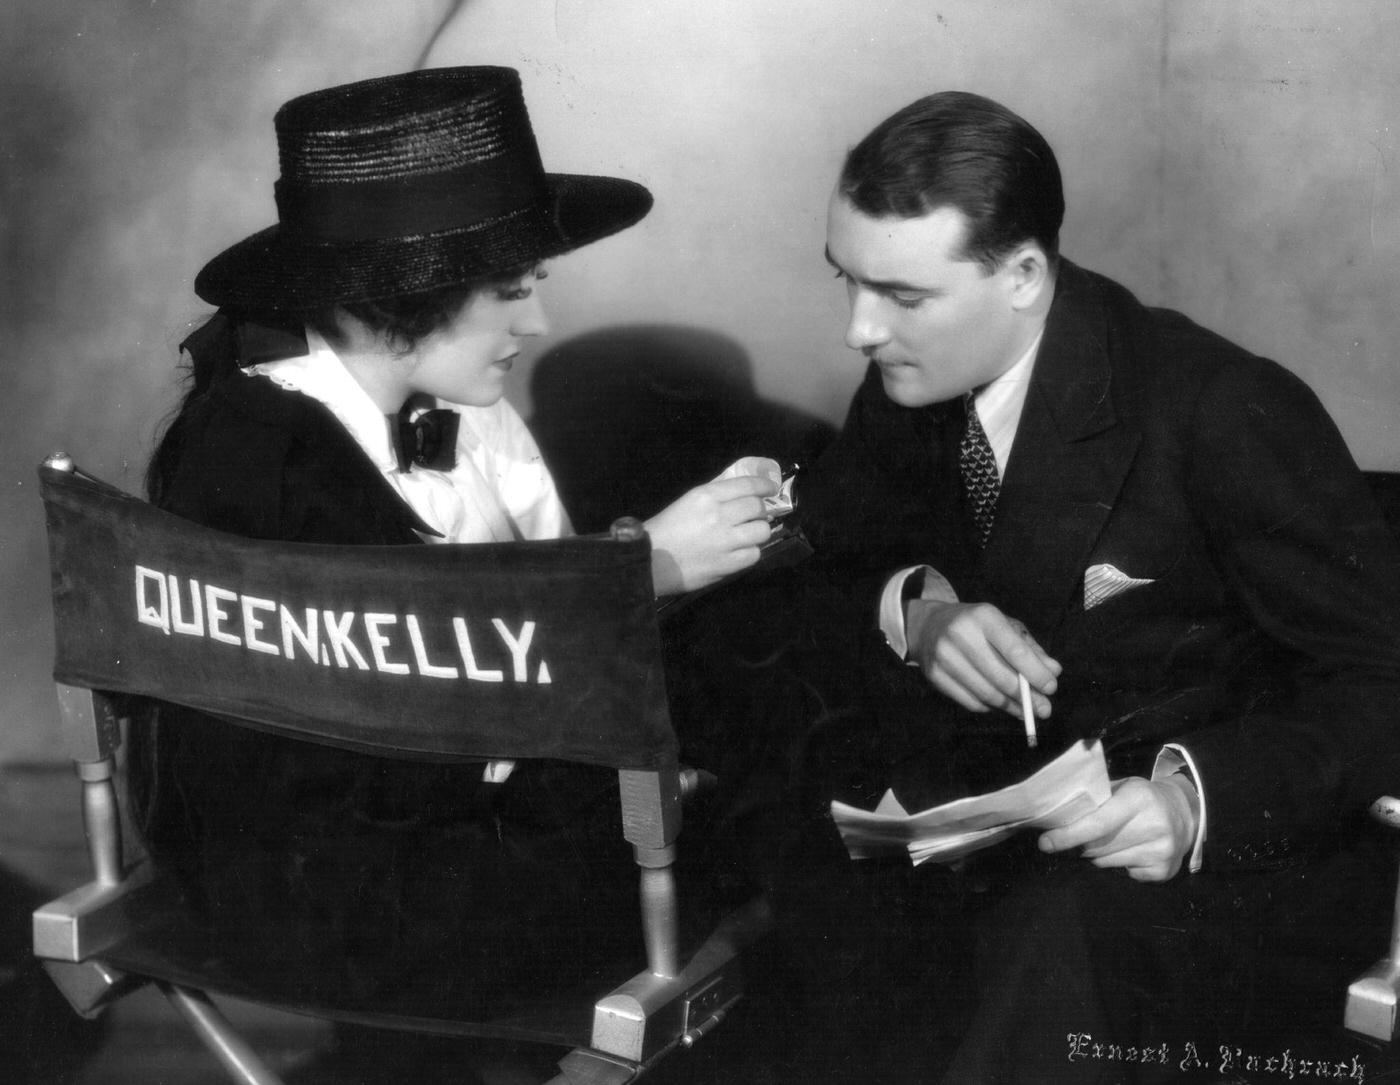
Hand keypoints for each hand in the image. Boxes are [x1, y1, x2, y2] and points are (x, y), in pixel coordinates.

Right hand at [645, 473, 776, 594]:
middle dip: (760, 510)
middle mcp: (718, 515)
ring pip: (762, 531)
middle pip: (757, 507)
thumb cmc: (666, 529)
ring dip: (758, 531)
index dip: (764, 486)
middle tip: (755, 515)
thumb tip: (745, 492)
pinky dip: (750, 552)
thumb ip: (716, 496)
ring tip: (747, 534)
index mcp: (706, 496)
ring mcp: (725, 541)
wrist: (650, 560)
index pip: (747, 485)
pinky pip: (754, 554)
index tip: (771, 488)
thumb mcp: (688, 501)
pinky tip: (739, 551)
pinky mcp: (727, 564)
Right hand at [905, 599, 1060, 717]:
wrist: (928, 626)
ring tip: (1026, 712)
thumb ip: (1030, 649)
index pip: (1014, 650)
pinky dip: (990, 707)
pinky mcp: (934, 674)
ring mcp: (944, 655)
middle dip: (1026, 697)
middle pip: (1000, 676)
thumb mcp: (1005, 627)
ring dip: (1011, 707)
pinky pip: (970, 701)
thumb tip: (1053, 671)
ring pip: (986, 693)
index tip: (1051, 688)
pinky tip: (1001, 705)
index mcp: (984, 616)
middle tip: (1044, 710)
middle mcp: (961, 634)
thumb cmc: (977, 626)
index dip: (1035, 673)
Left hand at [1037, 775, 1199, 881]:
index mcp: (1139, 798)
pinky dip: (1120, 865)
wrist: (1186, 813)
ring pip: (1107, 863)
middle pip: (1098, 847)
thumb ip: (1095, 800)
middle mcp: (1154, 825)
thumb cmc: (1143, 798)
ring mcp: (1162, 851)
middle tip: (1082, 837)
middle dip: (1081, 844)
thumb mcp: (1123, 788)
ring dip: (1098, 855)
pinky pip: (1124, 874)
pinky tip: (1132, 850)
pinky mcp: (1164, 871)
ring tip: (1112, 840)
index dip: (1067, 835)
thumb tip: (1057, 816)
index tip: (1045, 843)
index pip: (1096, 824)